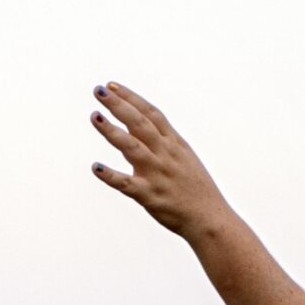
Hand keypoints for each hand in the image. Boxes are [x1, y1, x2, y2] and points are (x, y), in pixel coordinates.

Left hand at [87, 81, 231, 240]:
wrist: (210, 219)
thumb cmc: (196, 189)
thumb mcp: (184, 157)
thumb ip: (162, 141)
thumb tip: (136, 126)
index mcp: (175, 144)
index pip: (151, 114)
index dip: (131, 98)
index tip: (112, 86)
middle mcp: (166, 154)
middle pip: (140, 124)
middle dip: (119, 105)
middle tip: (99, 91)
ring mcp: (158, 174)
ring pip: (132, 148)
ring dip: (112, 131)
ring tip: (94, 116)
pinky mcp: (150, 195)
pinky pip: (127, 184)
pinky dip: (111, 176)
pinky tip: (96, 167)